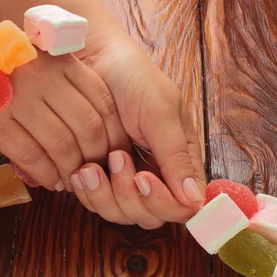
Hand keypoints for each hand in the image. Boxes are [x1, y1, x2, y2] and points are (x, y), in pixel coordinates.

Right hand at [0, 21, 130, 191]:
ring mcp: (18, 98)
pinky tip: (51, 182)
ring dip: (71, 171)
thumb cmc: (3, 63)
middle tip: (95, 173)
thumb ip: (71, 84)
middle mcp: (44, 77)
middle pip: (87, 128)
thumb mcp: (42, 59)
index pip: (103, 103)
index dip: (115, 135)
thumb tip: (104, 130)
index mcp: (61, 61)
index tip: (116, 154)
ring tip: (73, 181)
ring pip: (61, 145)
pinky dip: (45, 174)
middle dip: (96, 158)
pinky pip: (30, 155)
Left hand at [69, 26, 206, 226]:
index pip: (183, 206)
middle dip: (131, 196)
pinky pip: (96, 204)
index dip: (165, 203)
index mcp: (181, 163)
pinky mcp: (101, 180)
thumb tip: (195, 198)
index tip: (145, 178)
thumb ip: (177, 155)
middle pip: (150, 216)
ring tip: (92, 166)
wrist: (95, 60)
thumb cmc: (135, 79)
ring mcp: (127, 181)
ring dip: (105, 196)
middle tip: (117, 156)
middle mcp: (157, 177)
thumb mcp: (161, 112)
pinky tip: (81, 170)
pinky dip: (88, 193)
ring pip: (121, 214)